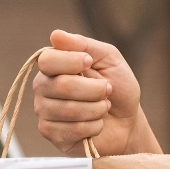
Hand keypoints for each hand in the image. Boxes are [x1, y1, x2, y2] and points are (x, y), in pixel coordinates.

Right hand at [32, 29, 161, 155]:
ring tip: (104, 107)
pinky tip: (96, 124)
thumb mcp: (108, 58)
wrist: (126, 121)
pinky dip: (93, 127)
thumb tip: (55, 35)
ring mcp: (43, 111)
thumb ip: (84, 45)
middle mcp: (43, 87)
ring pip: (69, 110)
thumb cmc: (117, 88)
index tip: (90, 62)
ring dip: (96, 109)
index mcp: (53, 66)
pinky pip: (72, 130)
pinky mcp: (50, 133)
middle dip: (94, 90)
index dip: (71, 61)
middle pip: (61, 86)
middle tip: (107, 90)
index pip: (47, 60)